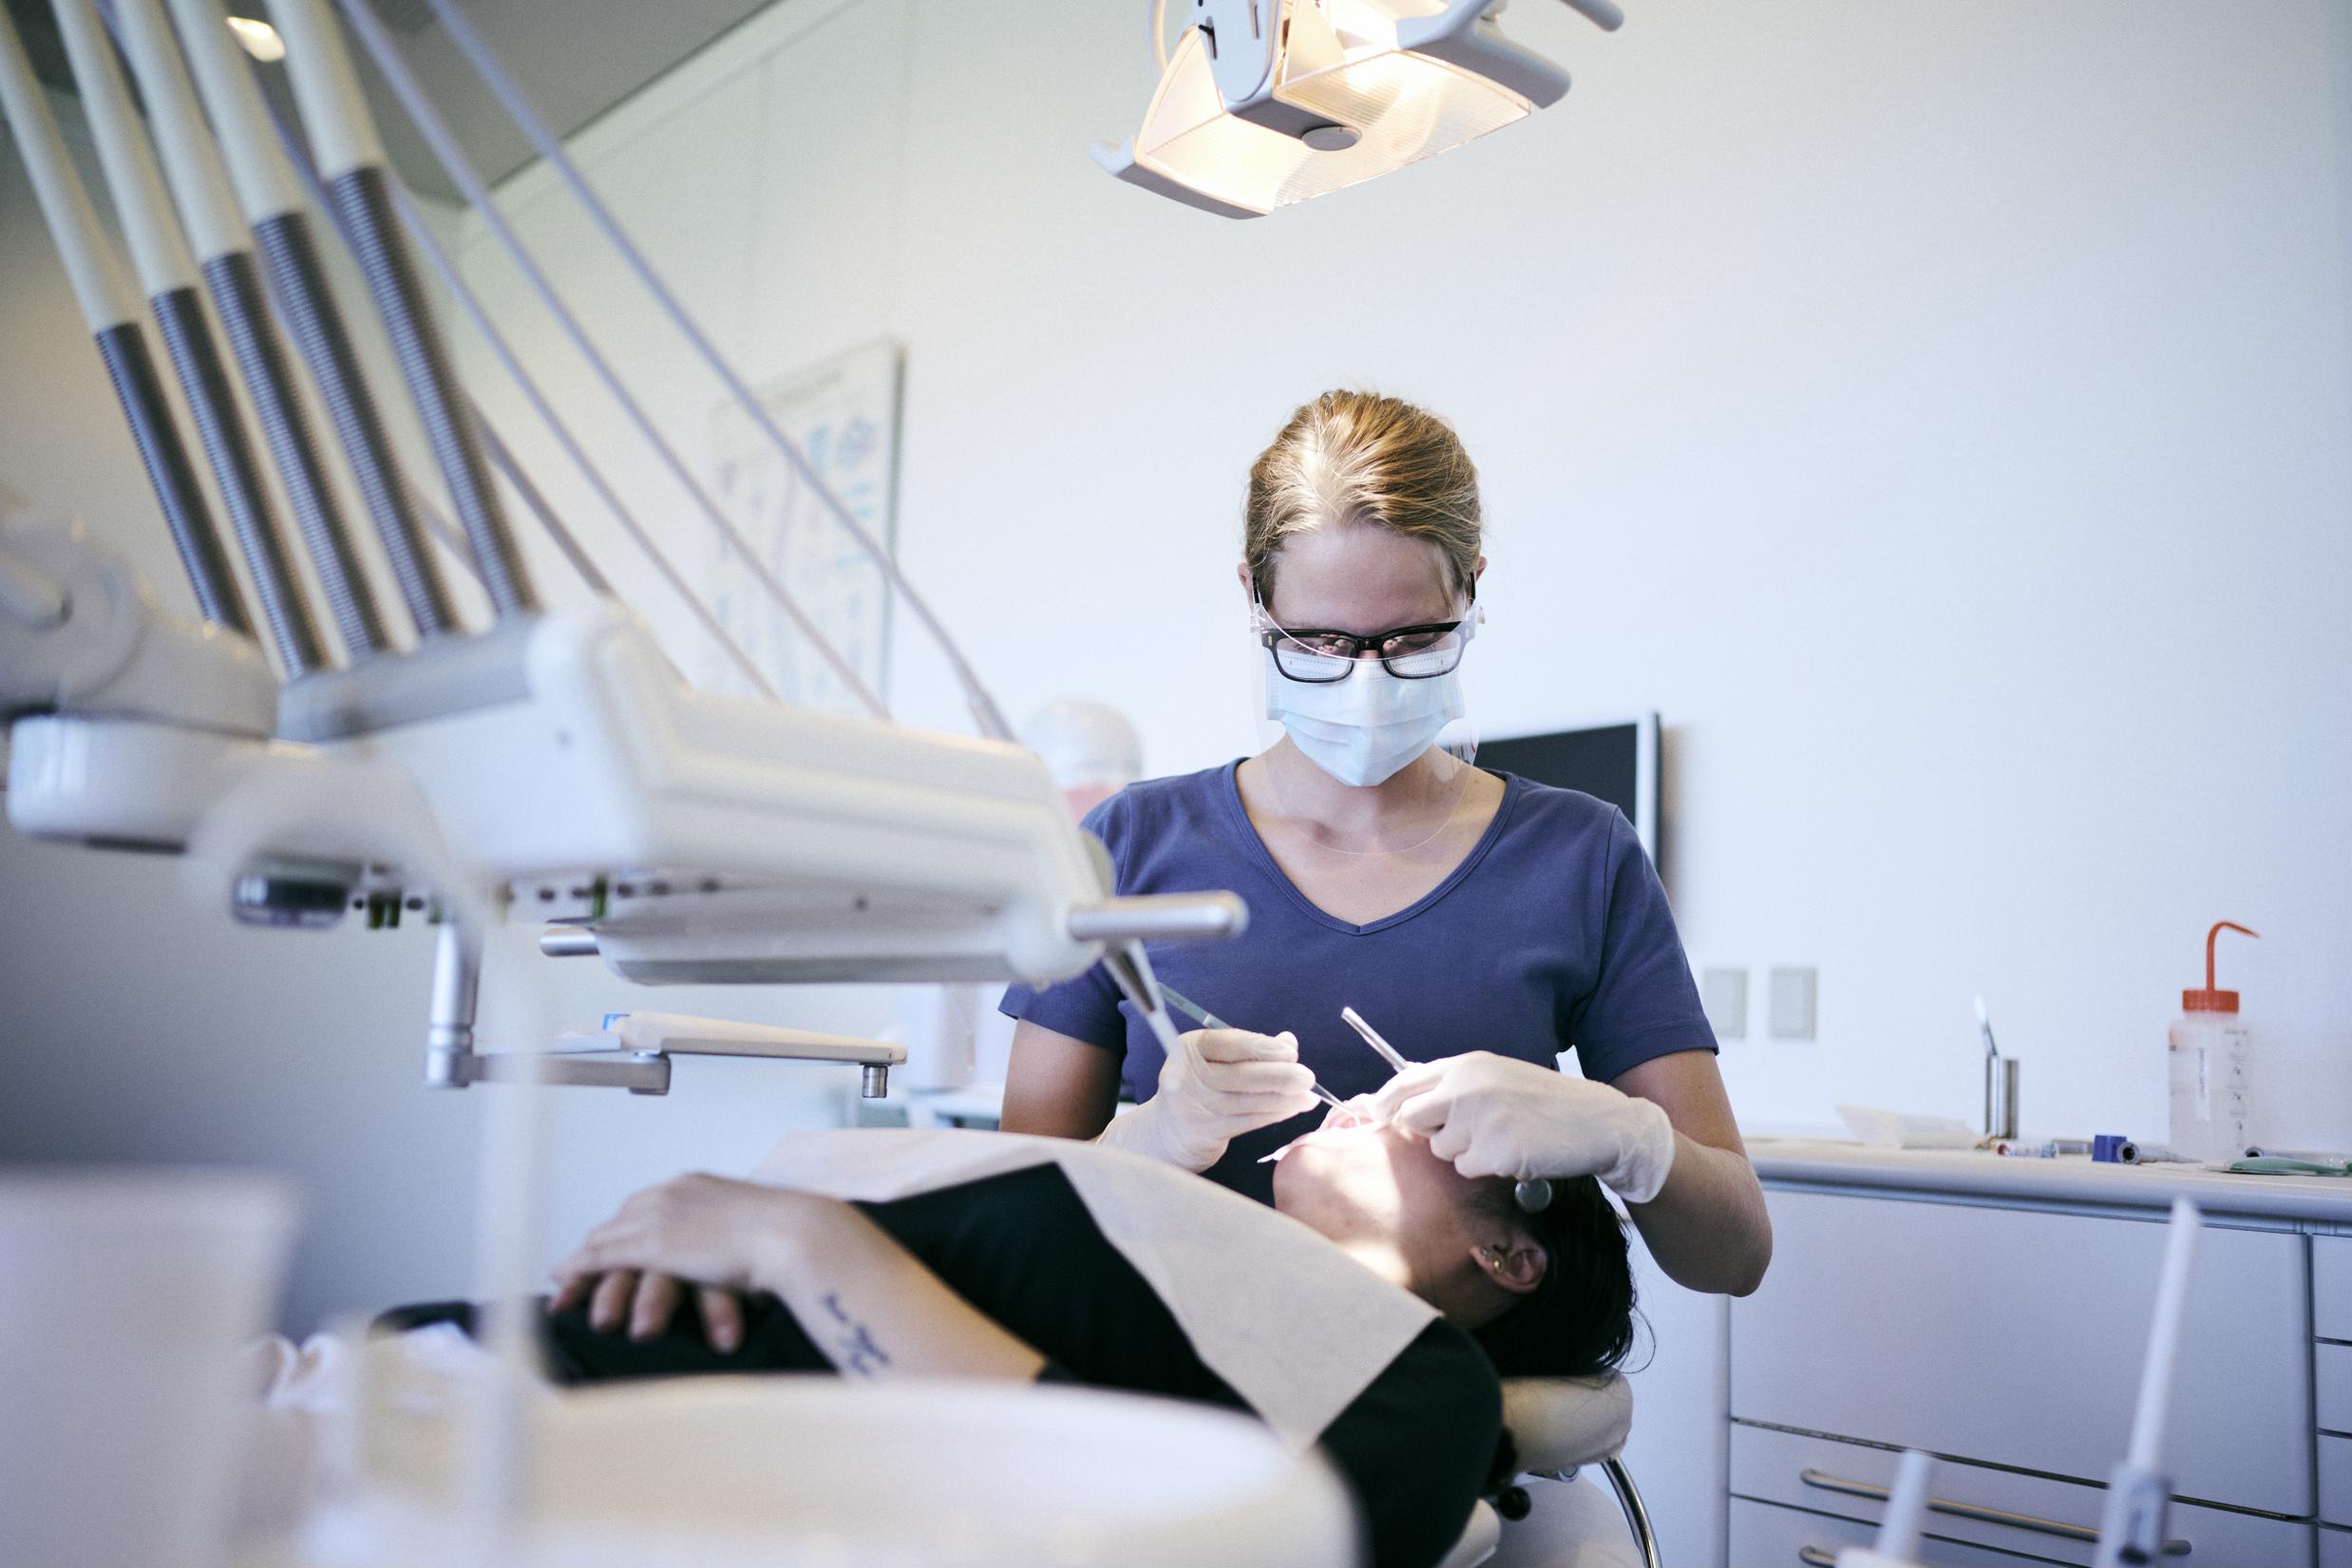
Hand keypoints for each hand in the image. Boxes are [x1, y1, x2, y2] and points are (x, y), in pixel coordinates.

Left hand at [551, 1174, 814, 1345]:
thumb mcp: (751, 1227)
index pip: (647, 1204)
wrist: (794, 1234)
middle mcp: (671, 1193)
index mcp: (696, 1186)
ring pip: (605, 1239)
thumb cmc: (787, 1236)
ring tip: (565, 1283)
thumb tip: (729, 1250)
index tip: (614, 1242)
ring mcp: (659, 1216)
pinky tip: (565, 1283)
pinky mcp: (654, 1244)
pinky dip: (579, 1270)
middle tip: (579, 1264)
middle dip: (598, 1242)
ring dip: (582, 1263)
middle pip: (620, 1218)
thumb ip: (730, 1233)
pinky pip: (603, 1257)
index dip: (625, 1227)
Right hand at [1096, 1027, 1322, 1169]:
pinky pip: (1248, 1122)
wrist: (1167, 1131)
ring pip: (1248, 1101)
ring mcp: (1194, 1106)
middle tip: (1307, 1077)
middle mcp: (1187, 1075)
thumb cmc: (1200, 1086)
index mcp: (1190, 1048)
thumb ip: (1250, 1049)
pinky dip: (1274, 1115)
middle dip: (1280, 1075)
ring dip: (1284, 1099)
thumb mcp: (1216, 1060)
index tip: (1290, 1052)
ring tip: (1308, 1096)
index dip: (1262, 1047)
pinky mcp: (1205, 1133)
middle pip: (1241, 1075)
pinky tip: (1292, 1109)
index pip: (1229, 1043)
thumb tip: (1288, 1042)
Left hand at [1365, 1051, 1677, 1202]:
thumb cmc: (1545, 1101)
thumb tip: (1404, 1097)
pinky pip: (1468, 1169)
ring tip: (1502, 1138)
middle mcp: (1468, 1088)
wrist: (1597, 1121)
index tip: (1374, 1114)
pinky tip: (1514, 1153)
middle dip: (1428, 1132)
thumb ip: (1455, 1083)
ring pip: (1441, 1150)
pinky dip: (1487, 1168)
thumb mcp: (1498, 1075)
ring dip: (1465, 1152)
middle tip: (1460, 1134)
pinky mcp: (1496, 1152)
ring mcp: (1481, 1120)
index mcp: (1467, 1065)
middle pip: (1412, 1119)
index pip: (1405, 1082)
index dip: (1384, 1102)